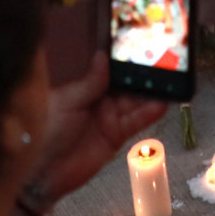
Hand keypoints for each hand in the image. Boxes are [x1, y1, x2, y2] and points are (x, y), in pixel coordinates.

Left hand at [27, 52, 169, 204]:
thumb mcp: (67, 101)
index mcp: (87, 87)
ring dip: (152, 92)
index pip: (111, 70)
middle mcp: (102, 100)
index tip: (143, 45)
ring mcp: (111, 117)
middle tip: (165, 61)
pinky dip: (149, 113)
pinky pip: (136, 122)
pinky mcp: (117, 135)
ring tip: (171, 80)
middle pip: (128, 84)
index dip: (126, 60)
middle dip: (145, 74)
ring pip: (136, 101)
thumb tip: (103, 56)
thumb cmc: (48, 130)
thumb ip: (90, 82)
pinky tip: (162, 103)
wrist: (43, 170)